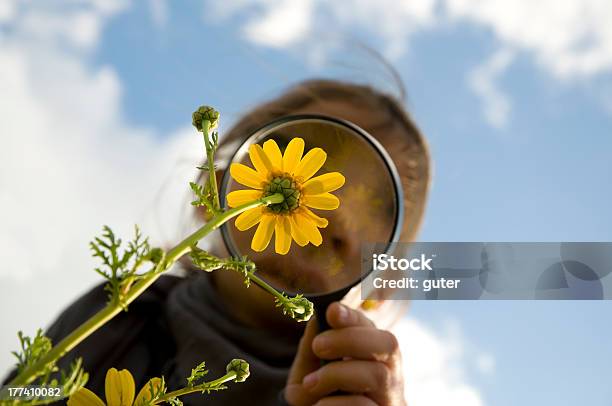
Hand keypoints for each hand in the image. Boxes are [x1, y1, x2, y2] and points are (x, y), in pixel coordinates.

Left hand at [284, 302, 405, 405]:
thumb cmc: (323, 399)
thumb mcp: (310, 373)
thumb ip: (310, 350)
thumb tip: (316, 320)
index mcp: (371, 353)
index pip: (371, 327)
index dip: (353, 316)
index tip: (332, 311)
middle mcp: (388, 372)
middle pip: (387, 343)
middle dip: (350, 338)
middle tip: (318, 345)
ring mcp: (390, 397)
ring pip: (378, 374)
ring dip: (338, 374)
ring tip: (311, 384)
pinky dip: (337, 404)